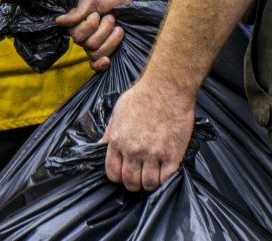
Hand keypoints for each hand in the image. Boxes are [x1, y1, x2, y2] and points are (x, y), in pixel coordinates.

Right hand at [56, 0, 134, 70]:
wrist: (123, 1)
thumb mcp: (91, 0)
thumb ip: (77, 12)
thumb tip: (59, 21)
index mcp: (75, 25)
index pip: (76, 35)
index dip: (90, 25)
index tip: (97, 13)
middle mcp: (82, 38)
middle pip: (89, 44)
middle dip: (104, 30)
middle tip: (110, 18)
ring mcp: (92, 46)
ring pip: (96, 52)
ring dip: (111, 39)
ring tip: (118, 28)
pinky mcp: (103, 52)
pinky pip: (95, 65)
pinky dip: (100, 65)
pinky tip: (107, 60)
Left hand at [102, 76, 194, 191]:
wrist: (167, 87)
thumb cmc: (142, 94)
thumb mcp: (118, 110)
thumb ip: (109, 131)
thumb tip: (100, 146)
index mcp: (117, 140)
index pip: (112, 173)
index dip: (119, 177)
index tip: (126, 172)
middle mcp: (132, 150)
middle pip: (130, 182)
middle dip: (134, 183)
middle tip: (141, 175)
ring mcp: (152, 154)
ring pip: (148, 184)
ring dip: (150, 183)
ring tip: (154, 174)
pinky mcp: (172, 155)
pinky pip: (166, 179)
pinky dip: (165, 179)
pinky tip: (165, 171)